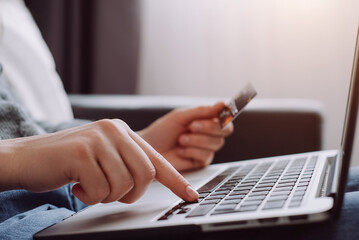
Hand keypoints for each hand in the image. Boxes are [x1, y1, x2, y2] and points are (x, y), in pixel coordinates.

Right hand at [0, 120, 198, 204]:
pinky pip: (100, 189)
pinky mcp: (81, 152)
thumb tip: (150, 181)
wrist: (28, 157)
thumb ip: (126, 163)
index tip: (191, 196)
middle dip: (131, 194)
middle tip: (111, 193)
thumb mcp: (103, 156)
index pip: (157, 159)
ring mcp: (98, 139)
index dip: (176, 180)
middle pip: (145, 175)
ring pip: (123, 185)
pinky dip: (89, 197)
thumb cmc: (69, 163)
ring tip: (89, 186)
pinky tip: (76, 186)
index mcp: (123, 131)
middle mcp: (114, 130)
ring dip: (106, 196)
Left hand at [138, 102, 233, 170]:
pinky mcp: (200, 163)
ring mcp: (205, 149)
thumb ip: (203, 111)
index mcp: (205, 121)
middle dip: (208, 128)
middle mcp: (208, 135)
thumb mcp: (181, 117)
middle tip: (191, 126)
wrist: (147, 150)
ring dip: (196, 140)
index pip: (225, 118)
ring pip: (216, 143)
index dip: (225, 116)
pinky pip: (206, 156)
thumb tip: (224, 104)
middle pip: (225, 131)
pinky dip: (192, 151)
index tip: (220, 114)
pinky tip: (180, 151)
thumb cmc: (161, 131)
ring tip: (180, 140)